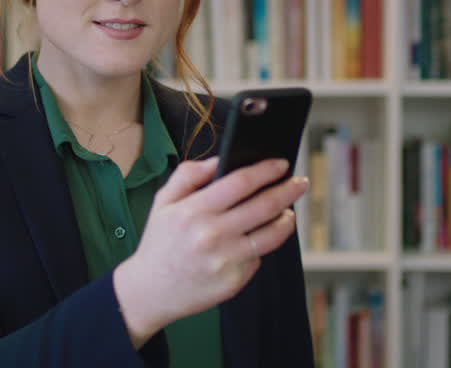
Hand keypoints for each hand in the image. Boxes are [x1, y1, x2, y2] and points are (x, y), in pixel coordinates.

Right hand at [112, 156, 308, 346]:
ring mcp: (226, 260)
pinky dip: (261, 246)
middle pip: (264, 206)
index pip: (240, 182)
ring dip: (286, 219)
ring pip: (271, 235)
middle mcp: (212, 235)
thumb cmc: (159, 243)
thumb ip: (188, 175)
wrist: (150, 291)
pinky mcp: (234, 281)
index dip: (266, 170)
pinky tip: (256, 239)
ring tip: (288, 212)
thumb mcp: (163, 202)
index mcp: (193, 211)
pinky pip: (258, 257)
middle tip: (300, 182)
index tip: (281, 164)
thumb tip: (218, 160)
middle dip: (288, 190)